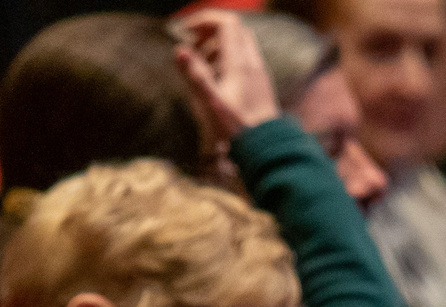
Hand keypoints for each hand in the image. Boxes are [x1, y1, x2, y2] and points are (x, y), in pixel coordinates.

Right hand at [174, 12, 280, 143]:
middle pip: (234, 29)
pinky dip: (228, 60)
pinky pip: (245, 60)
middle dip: (210, 31)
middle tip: (192, 46)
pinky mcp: (261, 85)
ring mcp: (259, 73)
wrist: (267, 148)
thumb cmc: (237, 129)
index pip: (225, 22)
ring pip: (240, 44)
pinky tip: (218, 80)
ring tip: (201, 63)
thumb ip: (195, 75)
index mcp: (239, 62)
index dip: (205, 20)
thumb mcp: (210, 103)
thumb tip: (178, 50)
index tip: (186, 31)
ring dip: (218, 46)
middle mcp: (252, 62)